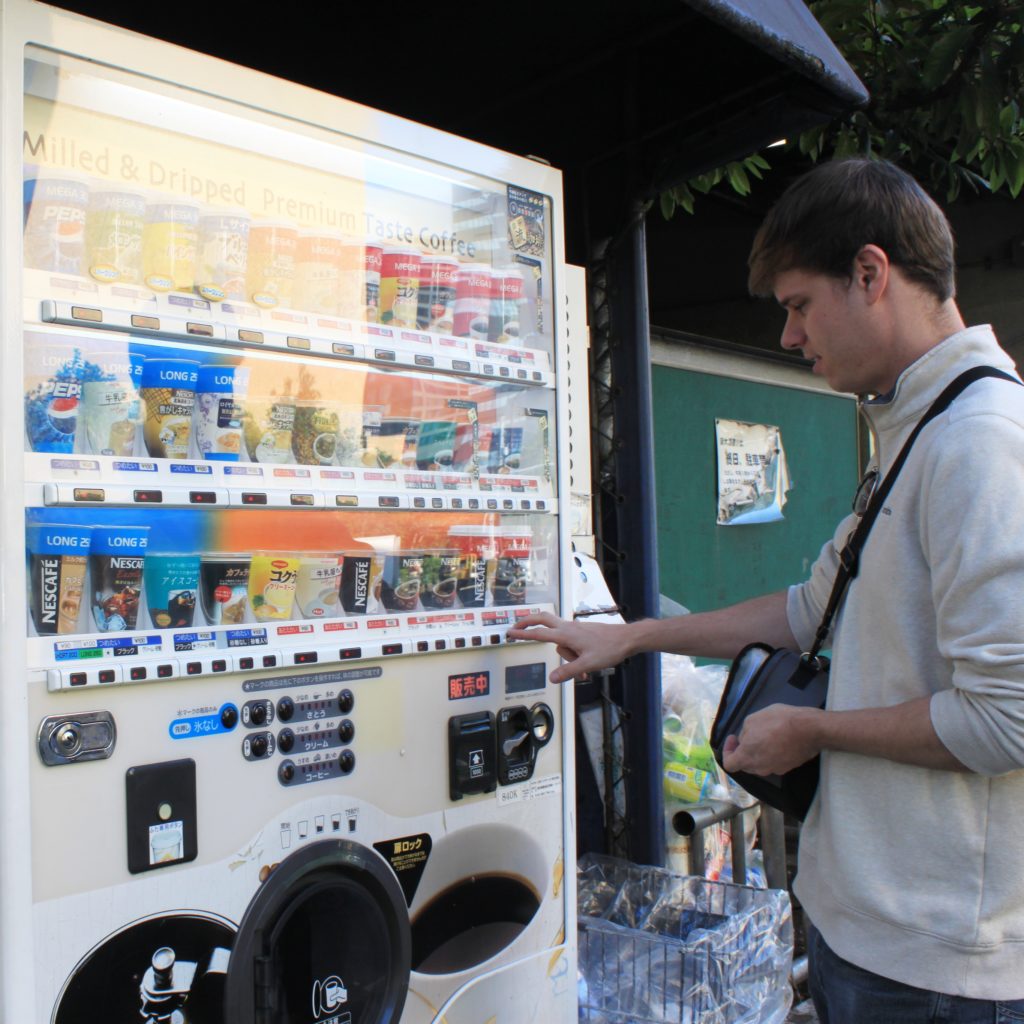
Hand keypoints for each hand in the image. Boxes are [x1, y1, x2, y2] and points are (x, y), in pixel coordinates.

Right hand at [506, 612, 635, 682]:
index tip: (509, 633)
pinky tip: (587, 666)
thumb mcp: (588, 664)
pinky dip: (573, 654)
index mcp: (567, 634)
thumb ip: (568, 672)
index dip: (523, 634)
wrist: (627, 639)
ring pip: (560, 639)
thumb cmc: (609, 650)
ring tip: (584, 672)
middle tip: (515, 627)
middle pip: (542, 620)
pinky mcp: (582, 632)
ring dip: (566, 656)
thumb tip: (551, 678)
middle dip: (527, 622)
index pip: (539, 633)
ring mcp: (575, 628)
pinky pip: (570, 642)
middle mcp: (568, 628)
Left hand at [722, 704, 822, 775]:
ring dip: (758, 752)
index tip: (734, 738)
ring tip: (765, 735)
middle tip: (749, 735)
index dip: (728, 751)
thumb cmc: (777, 721)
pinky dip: (772, 753)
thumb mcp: (752, 719)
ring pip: (760, 764)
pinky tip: (779, 739)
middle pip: (745, 764)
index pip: (730, 764)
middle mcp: (760, 768)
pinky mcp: (789, 767)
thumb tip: (746, 741)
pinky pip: (774, 762)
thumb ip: (745, 733)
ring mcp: (776, 769)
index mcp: (747, 757)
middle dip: (744, 750)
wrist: (809, 729)